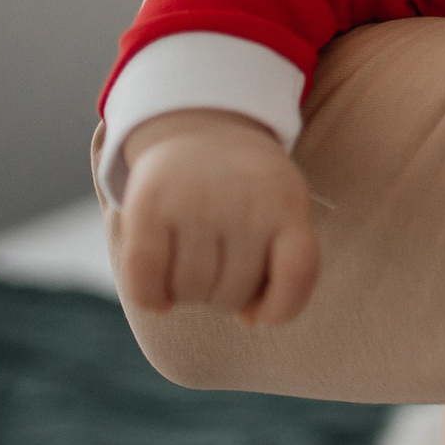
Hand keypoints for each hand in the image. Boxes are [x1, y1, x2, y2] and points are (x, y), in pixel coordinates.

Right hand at [116, 109, 320, 324]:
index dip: (282, 308)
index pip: (299, 271)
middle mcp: (243, 201)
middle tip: (217, 270)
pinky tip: (160, 295)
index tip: (262, 313)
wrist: (201, 123)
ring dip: (188, 296)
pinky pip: (145, 282)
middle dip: (224, 297)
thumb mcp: (280, 207)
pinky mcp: (148, 206)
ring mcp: (195, 202)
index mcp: (287, 202)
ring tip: (192, 268)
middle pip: (234, 294)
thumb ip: (280, 263)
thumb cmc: (247, 186)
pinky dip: (152, 299)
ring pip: (191, 292)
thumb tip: (251, 320)